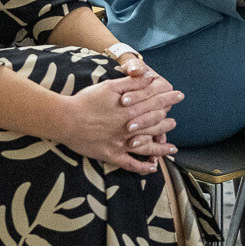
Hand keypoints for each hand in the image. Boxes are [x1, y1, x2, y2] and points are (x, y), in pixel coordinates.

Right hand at [59, 70, 182, 173]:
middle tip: (175, 121)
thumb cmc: (86, 100)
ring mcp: (121, 143)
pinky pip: (130, 164)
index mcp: (131, 109)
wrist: (65, 119)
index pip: (155, 103)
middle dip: (167, 122)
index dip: (168, 98)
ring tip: (172, 147)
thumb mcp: (109, 86)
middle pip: (154, 124)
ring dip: (161, 147)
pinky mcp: (111, 155)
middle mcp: (130, 128)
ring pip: (147, 147)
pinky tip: (152, 168)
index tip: (179, 96)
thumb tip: (150, 77)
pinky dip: (142, 167)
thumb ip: (131, 83)